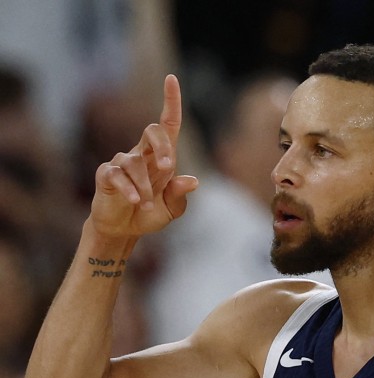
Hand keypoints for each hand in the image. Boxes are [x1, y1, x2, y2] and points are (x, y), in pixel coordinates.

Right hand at [90, 75, 198, 238]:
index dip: (171, 101)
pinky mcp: (106, 175)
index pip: (167, 124)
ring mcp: (122, 163)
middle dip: (162, 146)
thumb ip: (179, 195)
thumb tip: (192, 181)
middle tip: (169, 167)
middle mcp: (141, 154)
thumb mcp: (171, 208)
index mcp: (161, 158)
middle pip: (152, 131)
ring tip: (147, 205)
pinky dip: (129, 188)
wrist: (124, 229)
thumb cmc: (150, 213)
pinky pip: (117, 175)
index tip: (171, 78)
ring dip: (145, 186)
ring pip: (135, 163)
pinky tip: (135, 200)